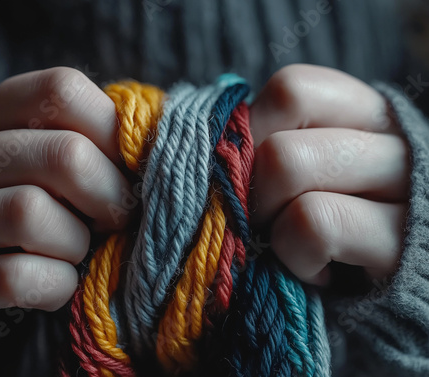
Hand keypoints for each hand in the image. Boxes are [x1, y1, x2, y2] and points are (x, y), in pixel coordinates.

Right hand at [0, 67, 130, 314]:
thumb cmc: (29, 197)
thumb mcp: (44, 153)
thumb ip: (89, 138)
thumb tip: (154, 141)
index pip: (61, 91)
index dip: (113, 132)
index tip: (127, 167)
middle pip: (61, 155)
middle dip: (111, 195)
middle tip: (117, 217)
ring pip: (29, 214)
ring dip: (77, 242)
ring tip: (79, 249)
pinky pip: (13, 278)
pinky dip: (56, 285)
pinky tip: (61, 282)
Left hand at [250, 64, 409, 284]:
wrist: (395, 285)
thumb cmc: (335, 223)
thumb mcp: (309, 173)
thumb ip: (274, 147)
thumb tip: (217, 142)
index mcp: (363, 115)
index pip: (291, 89)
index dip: (253, 132)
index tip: (250, 172)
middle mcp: (392, 139)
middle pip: (278, 139)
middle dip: (250, 192)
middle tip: (264, 220)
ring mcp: (404, 187)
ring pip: (289, 166)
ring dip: (270, 221)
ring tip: (290, 244)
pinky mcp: (402, 243)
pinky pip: (316, 226)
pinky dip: (297, 257)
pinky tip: (316, 272)